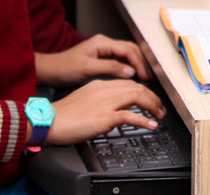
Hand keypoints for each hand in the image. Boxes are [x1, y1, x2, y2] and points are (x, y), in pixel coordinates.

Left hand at [36, 34, 151, 86]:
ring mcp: (103, 50)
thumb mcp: (87, 69)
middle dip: (142, 62)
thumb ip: (110, 68)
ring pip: (127, 54)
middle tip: (150, 77)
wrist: (50, 70)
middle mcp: (105, 43)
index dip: (139, 63)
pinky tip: (131, 76)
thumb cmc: (64, 68)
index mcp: (102, 42)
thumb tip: (130, 71)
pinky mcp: (101, 57)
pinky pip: (120, 59)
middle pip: (131, 49)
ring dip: (137, 64)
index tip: (145, 76)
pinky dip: (128, 66)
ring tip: (144, 77)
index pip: (128, 50)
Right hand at [46, 79, 165, 144]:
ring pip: (138, 96)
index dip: (143, 91)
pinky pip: (131, 116)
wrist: (49, 121)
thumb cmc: (62, 114)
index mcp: (100, 84)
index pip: (128, 83)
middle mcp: (105, 90)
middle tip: (160, 108)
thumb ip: (98, 100)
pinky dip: (144, 121)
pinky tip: (151, 126)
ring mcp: (106, 103)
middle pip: (137, 87)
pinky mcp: (105, 117)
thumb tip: (111, 109)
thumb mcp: (83, 99)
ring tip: (159, 115)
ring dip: (153, 106)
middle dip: (153, 97)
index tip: (150, 100)